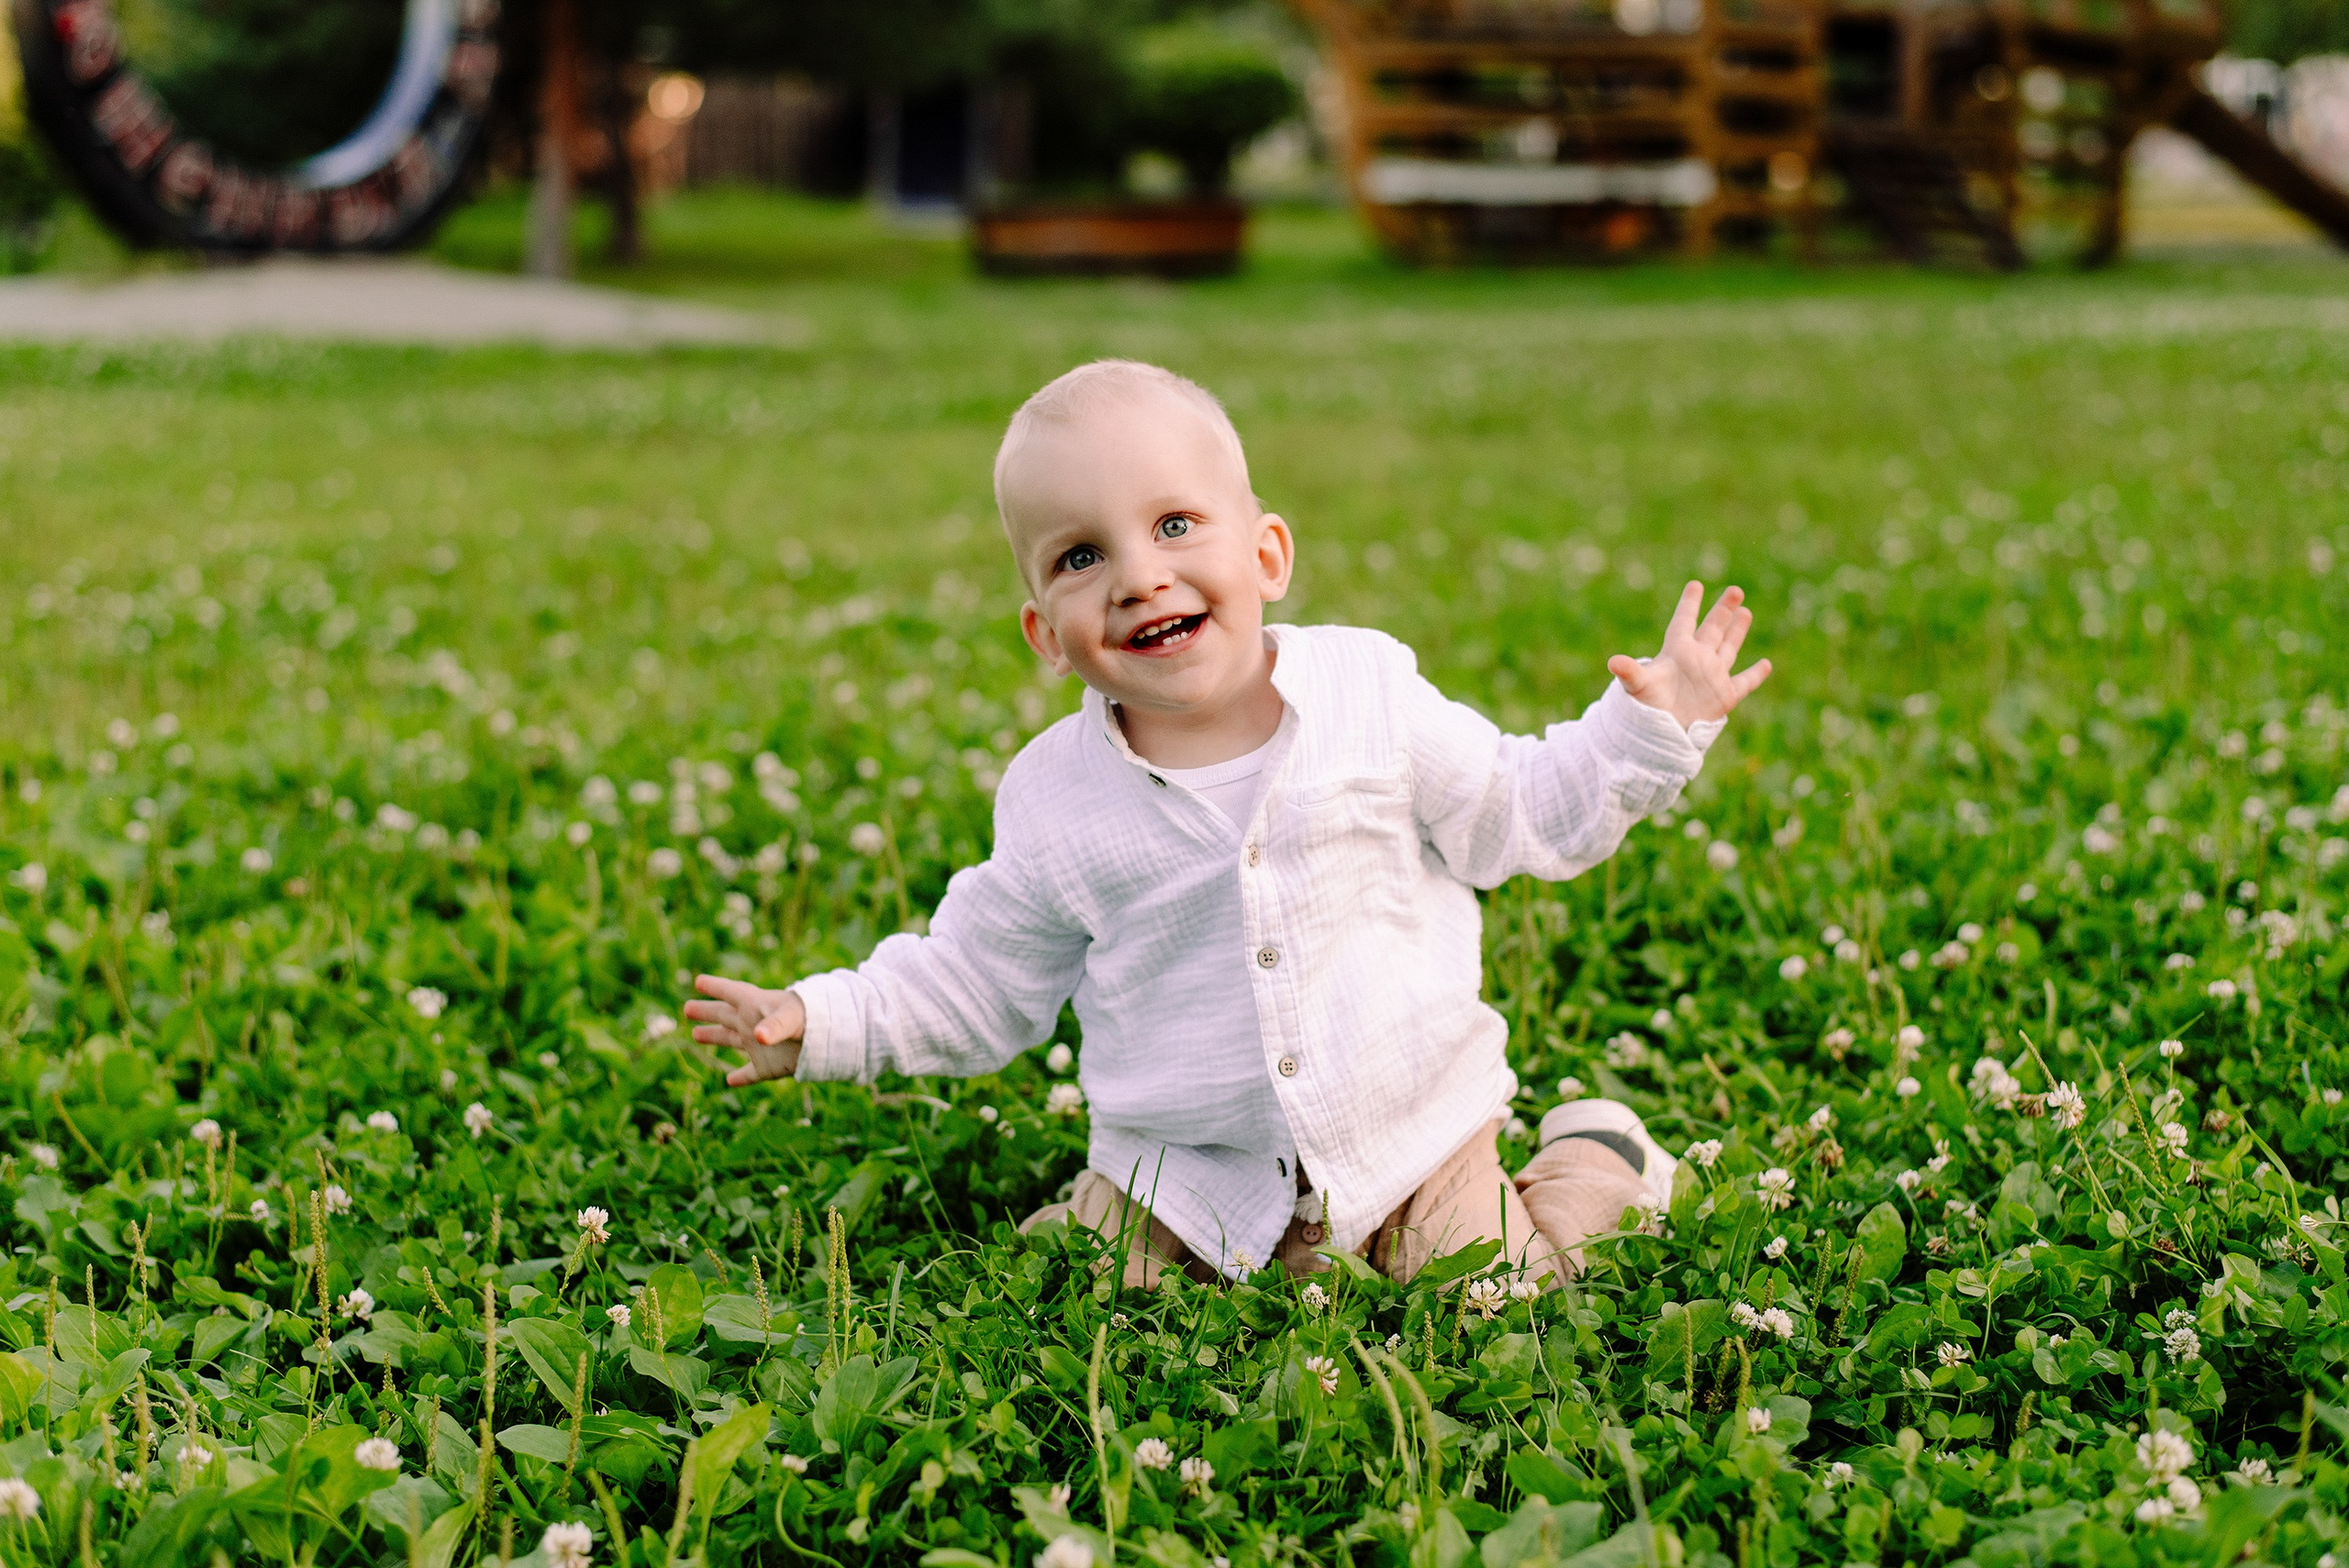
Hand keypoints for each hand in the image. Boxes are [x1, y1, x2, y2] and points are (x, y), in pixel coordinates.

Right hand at [685, 974, 805, 1086]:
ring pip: (731, 1040)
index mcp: (757, 1006)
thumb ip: (775, 1026)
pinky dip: (740, 1077)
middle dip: (707, 1011)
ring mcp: (760, 1047)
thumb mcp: (793, 1019)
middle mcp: (754, 1024)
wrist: (836, 1040)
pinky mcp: (769, 1067)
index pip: (732, 992)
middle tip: (687, 1007)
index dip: (715, 986)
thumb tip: (758, 1037)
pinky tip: (730, 1081)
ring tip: (697, 1034)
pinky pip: (750, 1073)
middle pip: (725, 1015)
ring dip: (714, 1037)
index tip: (699, 980)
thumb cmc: (813, 1020)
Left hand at [1607, 582, 1770, 728]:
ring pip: (1728, 648)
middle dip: (1723, 610)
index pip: (1684, 621)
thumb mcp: (1638, 686)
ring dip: (1737, 631)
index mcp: (1677, 652)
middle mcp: (1697, 660)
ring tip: (1745, 612)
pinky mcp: (1724, 696)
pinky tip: (1766, 664)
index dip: (1690, 603)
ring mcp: (1712, 677)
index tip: (1695, 584)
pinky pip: (1744, 682)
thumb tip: (1613, 662)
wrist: (1660, 736)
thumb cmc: (1646, 708)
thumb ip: (1630, 672)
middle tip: (1735, 590)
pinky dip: (1756, 674)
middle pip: (1712, 629)